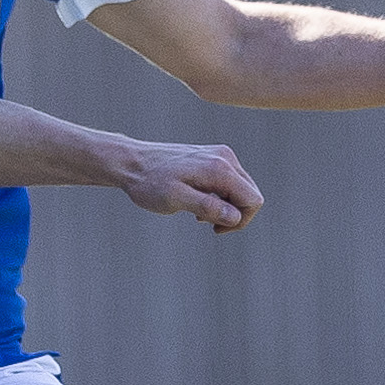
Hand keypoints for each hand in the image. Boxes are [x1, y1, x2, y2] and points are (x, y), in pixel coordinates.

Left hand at [116, 139, 262, 231]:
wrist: (132, 162)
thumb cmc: (150, 183)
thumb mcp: (175, 199)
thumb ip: (206, 207)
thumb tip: (234, 217)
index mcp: (219, 169)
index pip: (252, 200)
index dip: (241, 221)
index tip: (215, 229)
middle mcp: (225, 158)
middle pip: (250, 194)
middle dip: (234, 214)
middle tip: (206, 224)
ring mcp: (219, 155)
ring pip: (240, 189)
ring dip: (225, 206)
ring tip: (198, 214)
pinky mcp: (212, 157)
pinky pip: (228, 181)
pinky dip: (219, 196)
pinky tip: (197, 203)